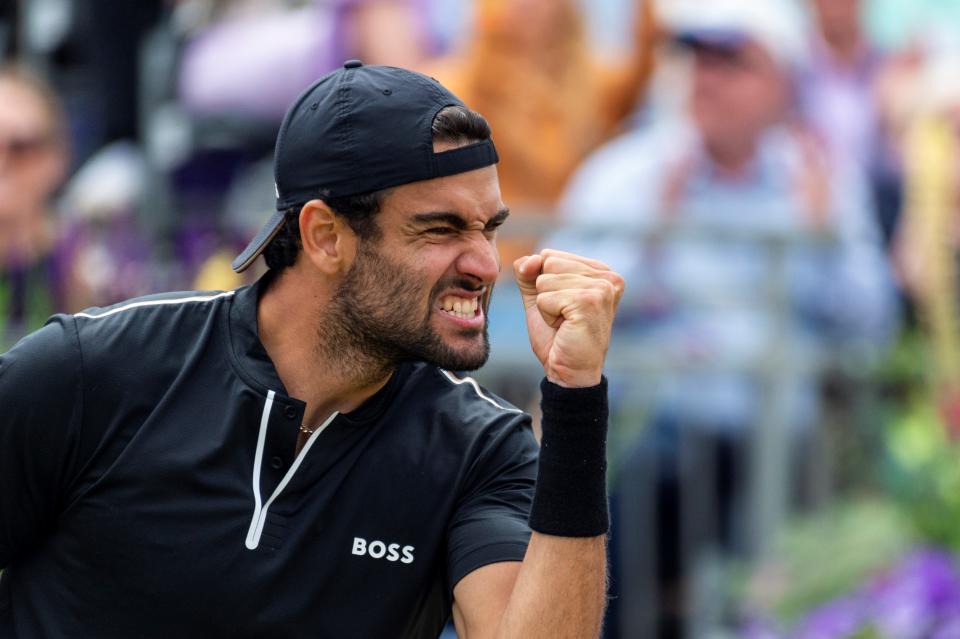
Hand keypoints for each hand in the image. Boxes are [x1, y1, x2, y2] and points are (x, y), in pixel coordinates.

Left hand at [514, 249, 623, 387]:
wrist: (568, 371)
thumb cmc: (558, 336)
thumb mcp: (539, 296)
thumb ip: (529, 272)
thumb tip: (530, 260)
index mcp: (601, 271)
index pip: (550, 255)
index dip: (545, 284)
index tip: (564, 306)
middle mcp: (607, 276)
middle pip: (548, 263)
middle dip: (546, 293)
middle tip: (564, 316)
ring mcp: (601, 288)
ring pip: (544, 280)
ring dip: (546, 306)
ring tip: (565, 322)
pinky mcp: (589, 301)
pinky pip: (545, 298)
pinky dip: (547, 315)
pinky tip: (564, 327)